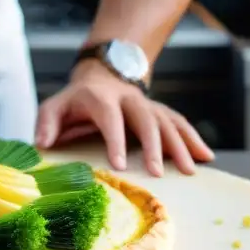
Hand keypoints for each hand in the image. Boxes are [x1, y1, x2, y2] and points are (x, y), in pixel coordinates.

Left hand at [34, 60, 213, 175]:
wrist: (99, 76)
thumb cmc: (73, 102)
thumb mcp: (54, 107)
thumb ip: (46, 123)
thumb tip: (42, 143)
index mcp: (100, 98)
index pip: (109, 118)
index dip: (114, 140)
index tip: (118, 165)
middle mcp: (127, 98)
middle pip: (145, 119)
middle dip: (153, 146)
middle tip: (157, 173)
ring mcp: (146, 103)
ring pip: (167, 120)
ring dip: (180, 144)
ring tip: (190, 169)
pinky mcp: (158, 109)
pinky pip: (179, 122)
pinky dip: (194, 138)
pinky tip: (207, 156)